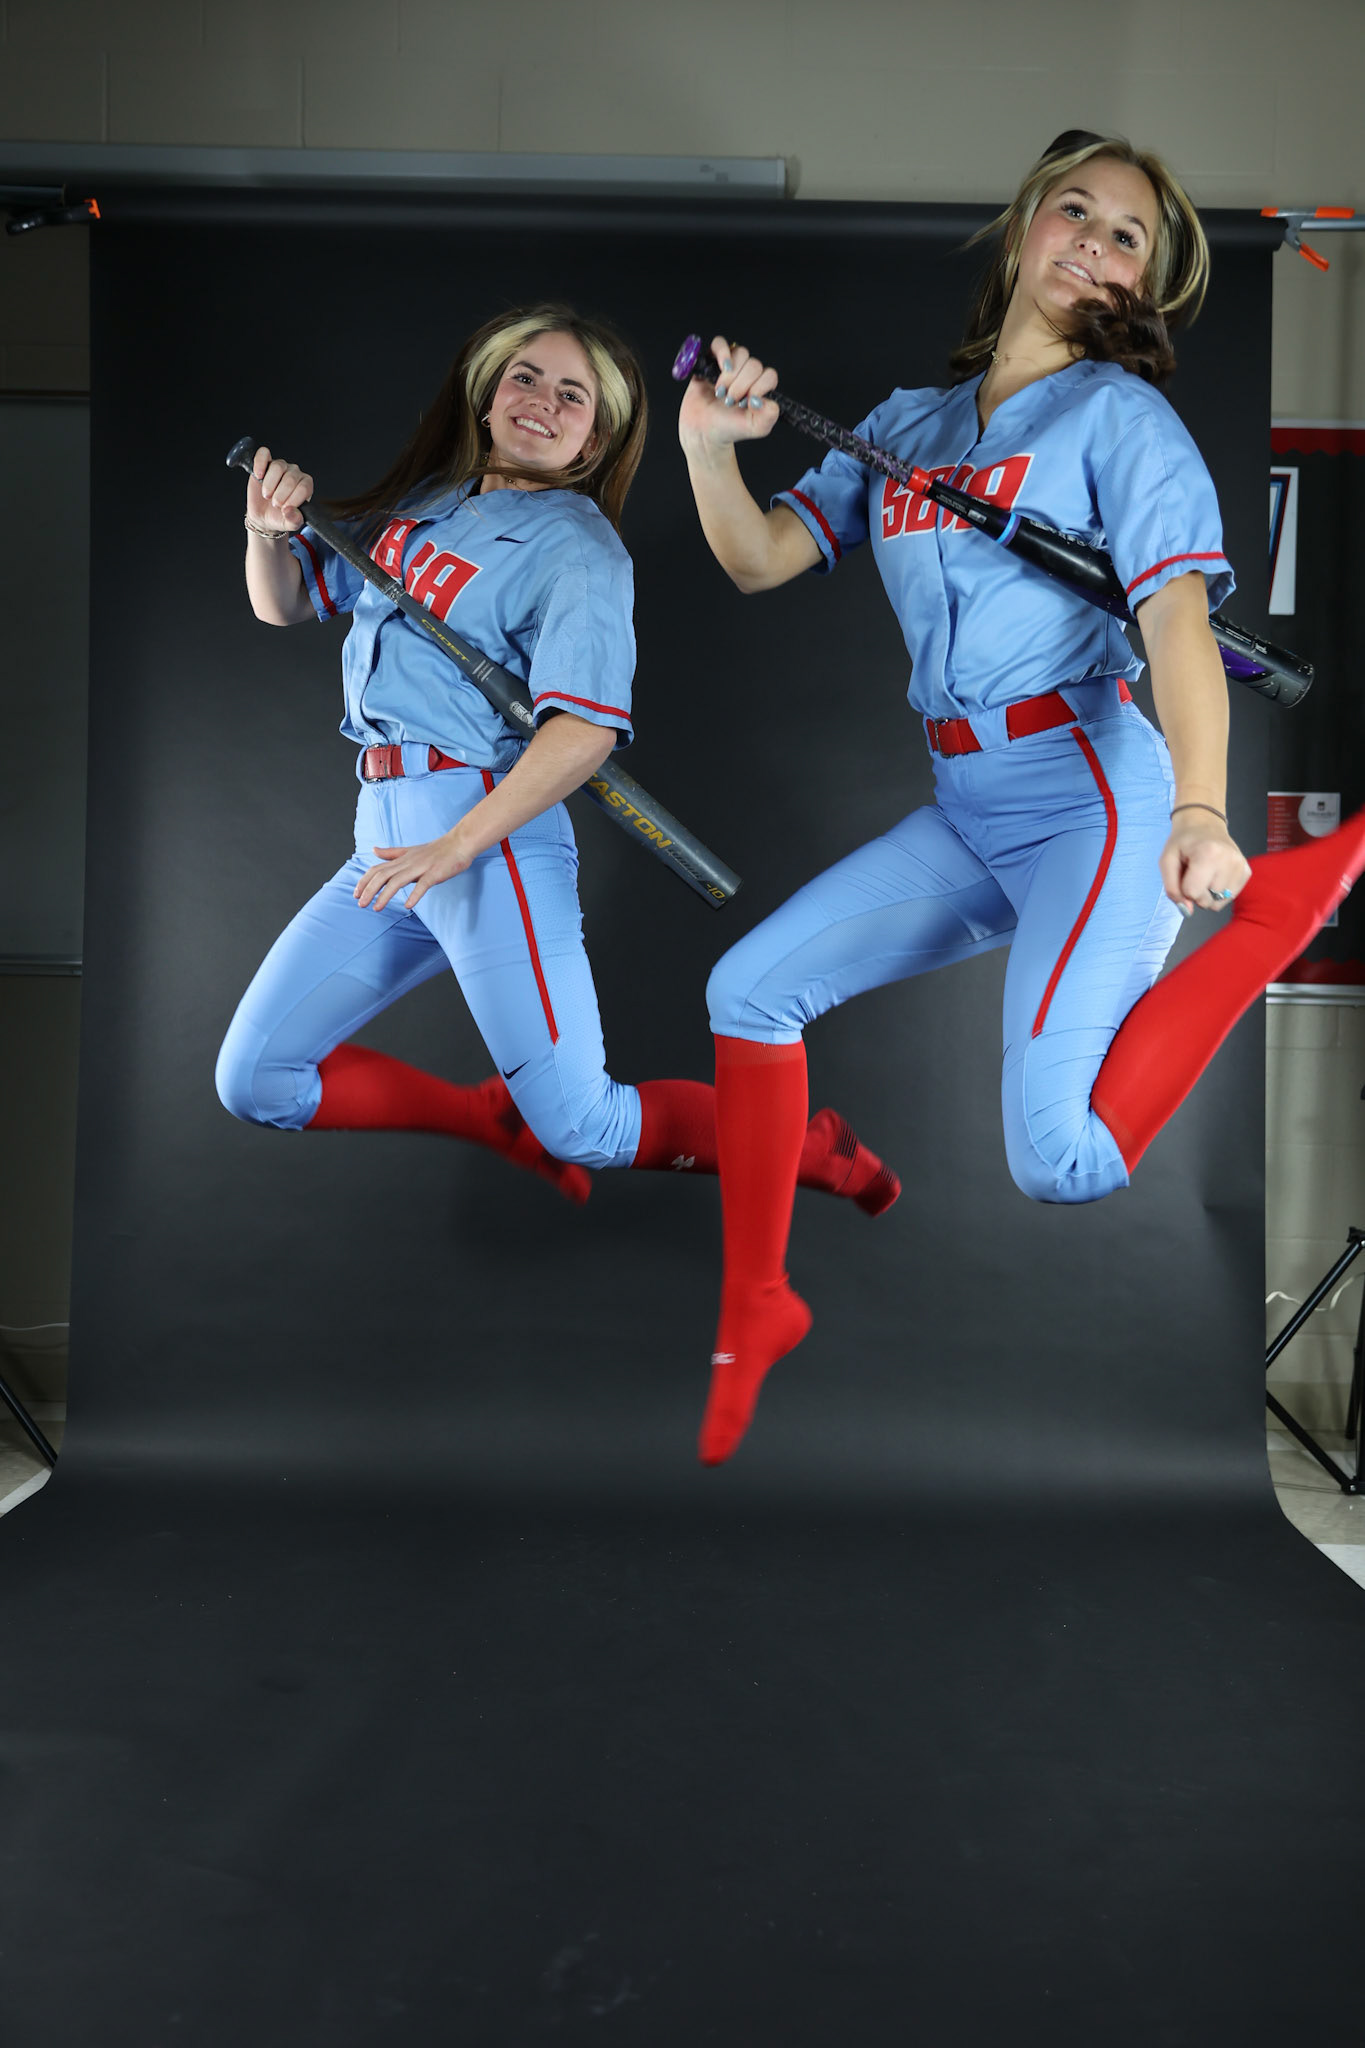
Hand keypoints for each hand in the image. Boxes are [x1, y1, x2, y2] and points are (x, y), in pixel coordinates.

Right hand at [247, 445, 312, 534]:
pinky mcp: (264, 463)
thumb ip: (294, 520)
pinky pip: (263, 454)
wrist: (264, 516)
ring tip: (267, 495)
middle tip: (275, 504)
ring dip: (270, 484)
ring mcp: (280, 467)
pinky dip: (260, 463)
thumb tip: (289, 511)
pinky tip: (258, 475)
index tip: (285, 509)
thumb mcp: (290, 524)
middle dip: (281, 494)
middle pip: (291, 478)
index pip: (304, 487)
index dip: (293, 499)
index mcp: (305, 486)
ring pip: (278, 466)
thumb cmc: (280, 518)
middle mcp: (295, 473)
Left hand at [354, 830, 473, 914]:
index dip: (364, 881)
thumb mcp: (410, 851)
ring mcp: (421, 868)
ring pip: (397, 881)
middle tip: (360, 904)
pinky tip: (408, 906)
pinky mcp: (435, 873)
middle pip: (383, 875)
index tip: (356, 893)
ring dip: (385, 895)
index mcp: (401, 859)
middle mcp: (408, 863)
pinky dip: (414, 895)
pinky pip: (423, 885)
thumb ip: (391, 853)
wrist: (459, 843)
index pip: (377, 869)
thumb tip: (373, 850)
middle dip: (369, 890)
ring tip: (376, 908)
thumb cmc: (437, 850)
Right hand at [678, 333, 779, 454]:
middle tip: (729, 401)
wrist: (703, 431)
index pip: (769, 375)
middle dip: (741, 386)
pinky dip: (722, 351)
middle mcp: (747, 373)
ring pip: (741, 353)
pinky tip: (722, 367)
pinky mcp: (711, 360)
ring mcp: (730, 365)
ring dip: (730, 375)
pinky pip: (720, 343)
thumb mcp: (756, 428)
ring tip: (720, 391)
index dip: (759, 388)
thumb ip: (769, 416)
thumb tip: (765, 400)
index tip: (747, 403)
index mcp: (760, 386)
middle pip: (754, 365)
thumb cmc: (728, 428)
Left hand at [1159, 814, 1250, 915]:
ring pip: (1219, 903)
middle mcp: (1229, 860)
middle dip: (1196, 892)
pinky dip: (1219, 893)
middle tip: (1195, 872)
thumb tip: (1187, 910)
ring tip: (1205, 873)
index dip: (1183, 887)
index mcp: (1208, 854)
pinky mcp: (1247, 872)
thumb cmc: (1183, 843)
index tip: (1185, 872)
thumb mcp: (1167, 861)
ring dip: (1208, 894)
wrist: (1204, 824)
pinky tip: (1216, 875)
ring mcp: (1241, 866)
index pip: (1192, 893)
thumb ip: (1172, 888)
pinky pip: (1229, 898)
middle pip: (1206, 901)